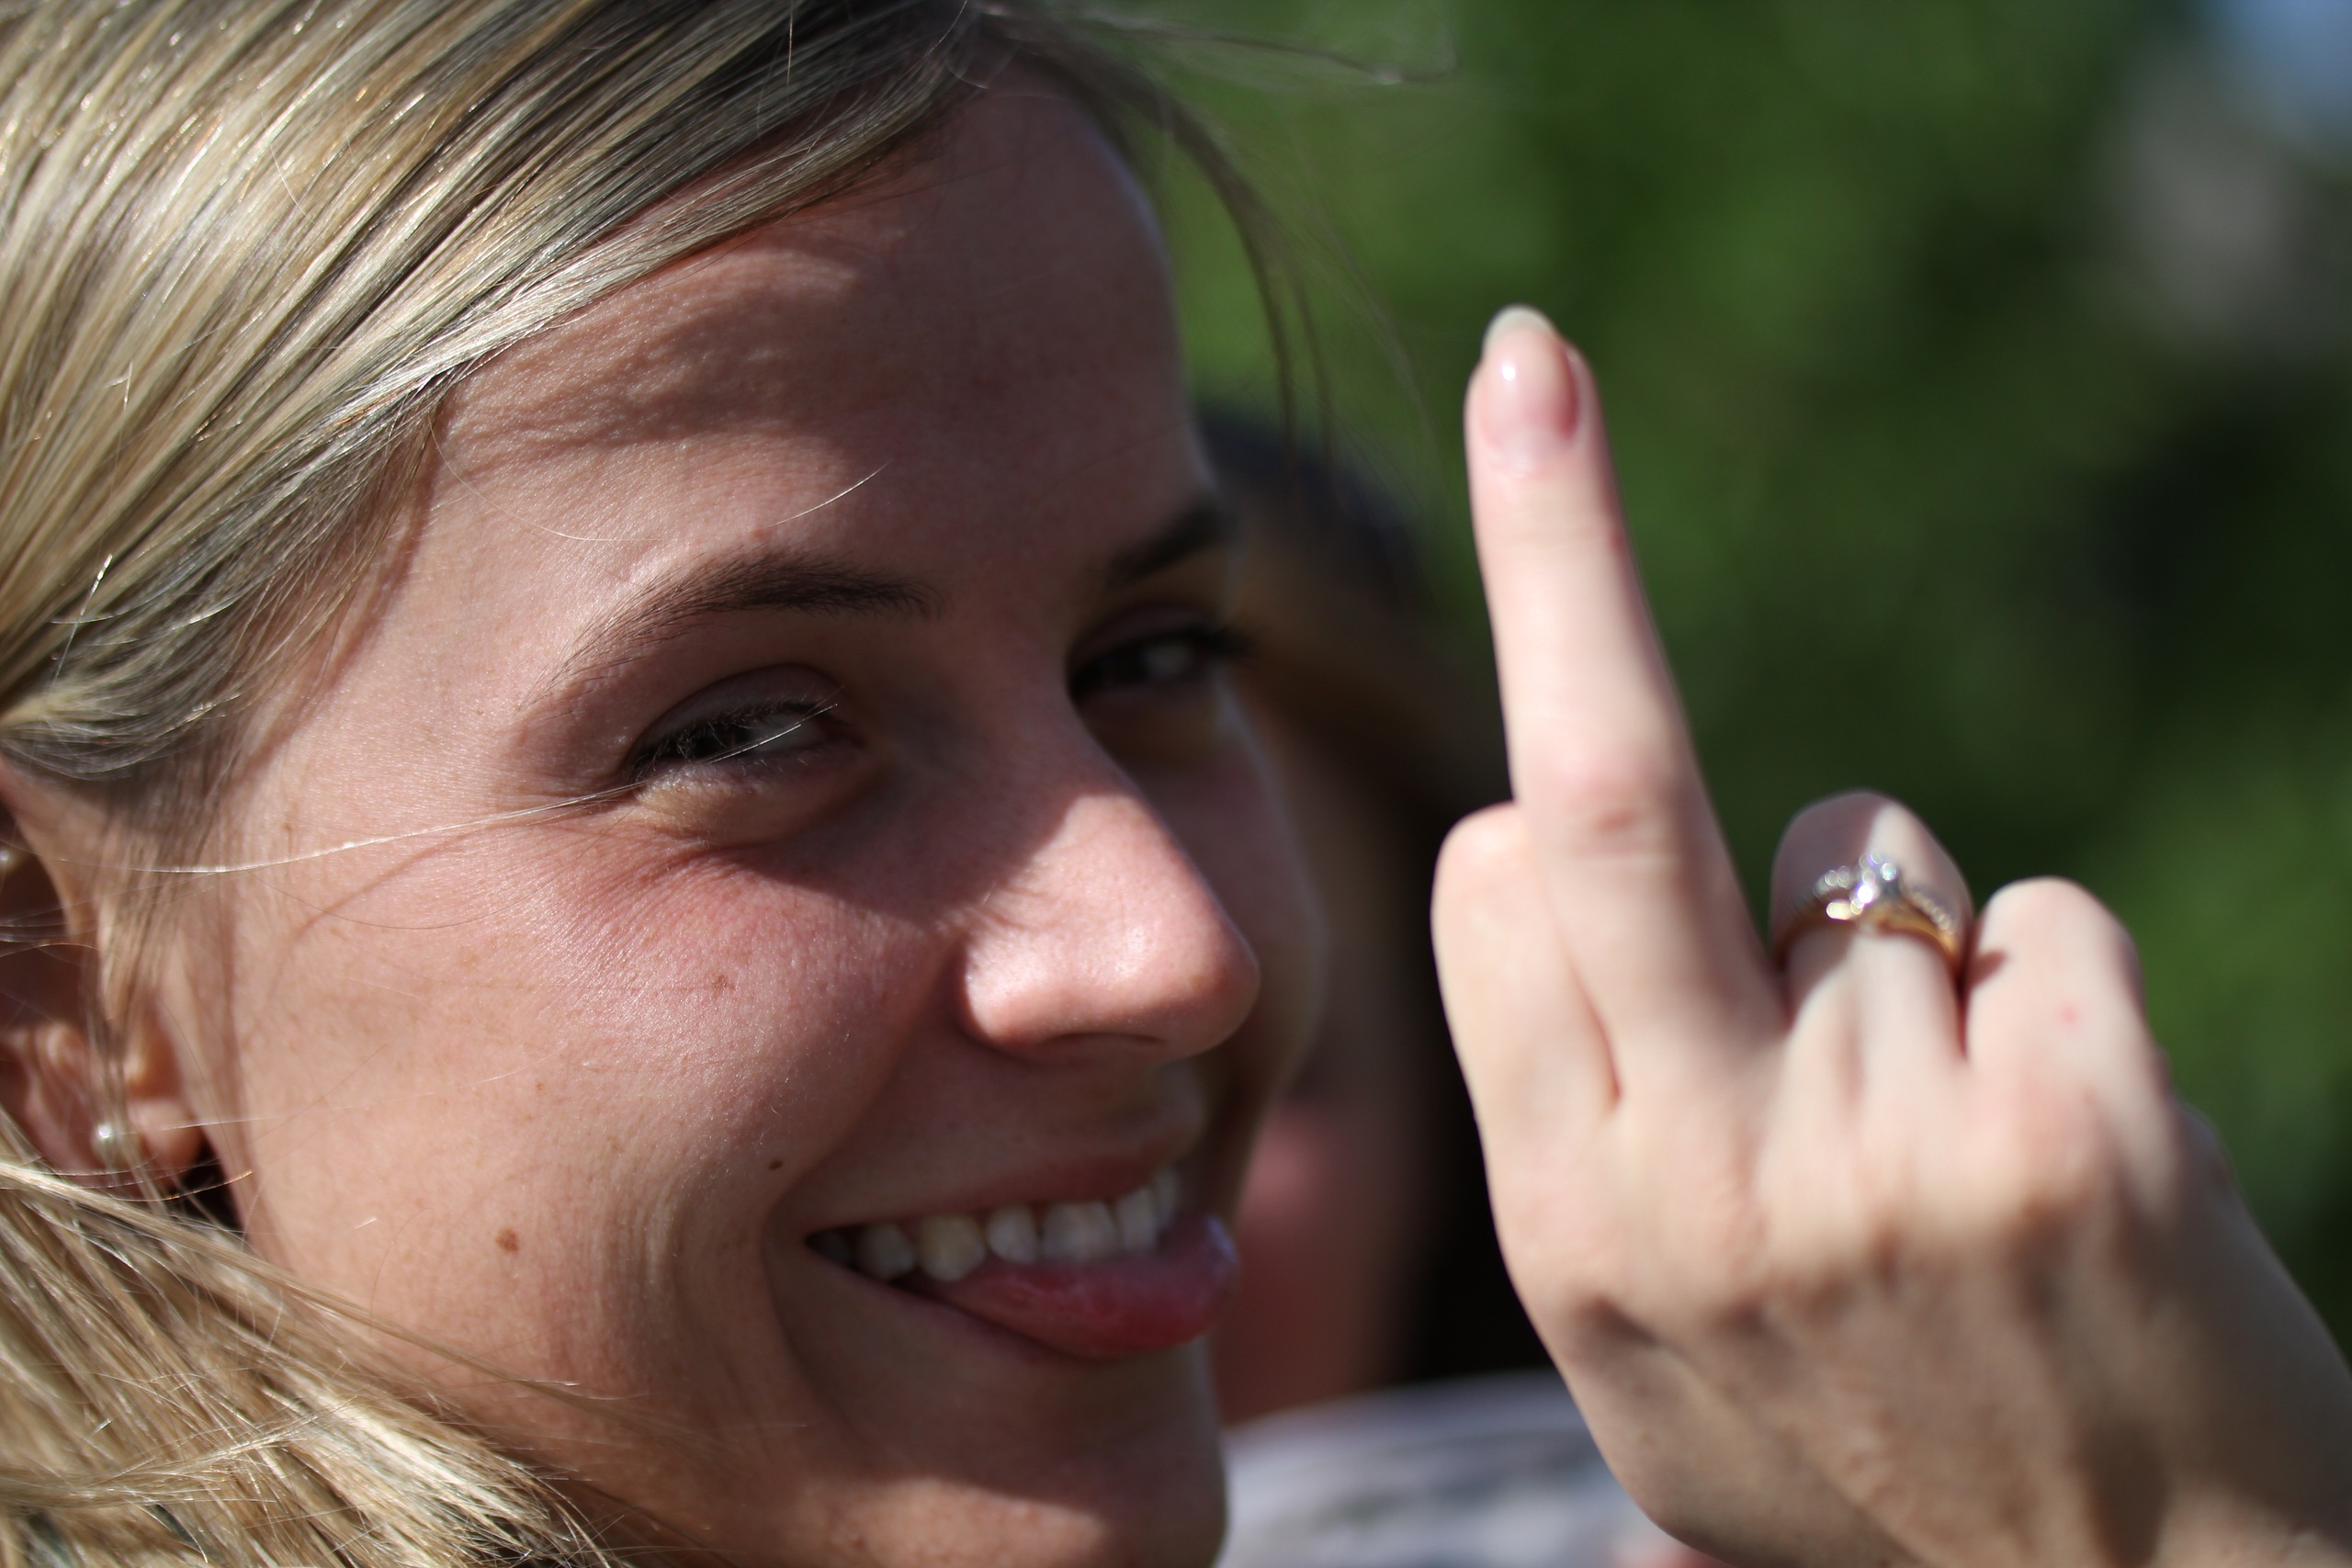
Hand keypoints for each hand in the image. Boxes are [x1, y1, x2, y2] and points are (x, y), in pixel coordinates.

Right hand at [1433, 306, 2351, 1567]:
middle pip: (1601, 787)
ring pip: (1867, 862)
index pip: (1495, 882)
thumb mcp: (1644, 1342)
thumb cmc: (1857, 1454)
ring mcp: (1887, 1158)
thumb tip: (1526, 844)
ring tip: (1954, 1145)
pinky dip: (2048, 993)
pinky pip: (2032, 925)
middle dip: (1555, 545)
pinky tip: (2074, 1156)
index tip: (1534, 740)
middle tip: (1532, 362)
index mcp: (1569, 1224)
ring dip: (1904, 950)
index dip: (1538, 816)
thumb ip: (1582, 1113)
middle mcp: (1701, 1182)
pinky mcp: (2074, 1132)